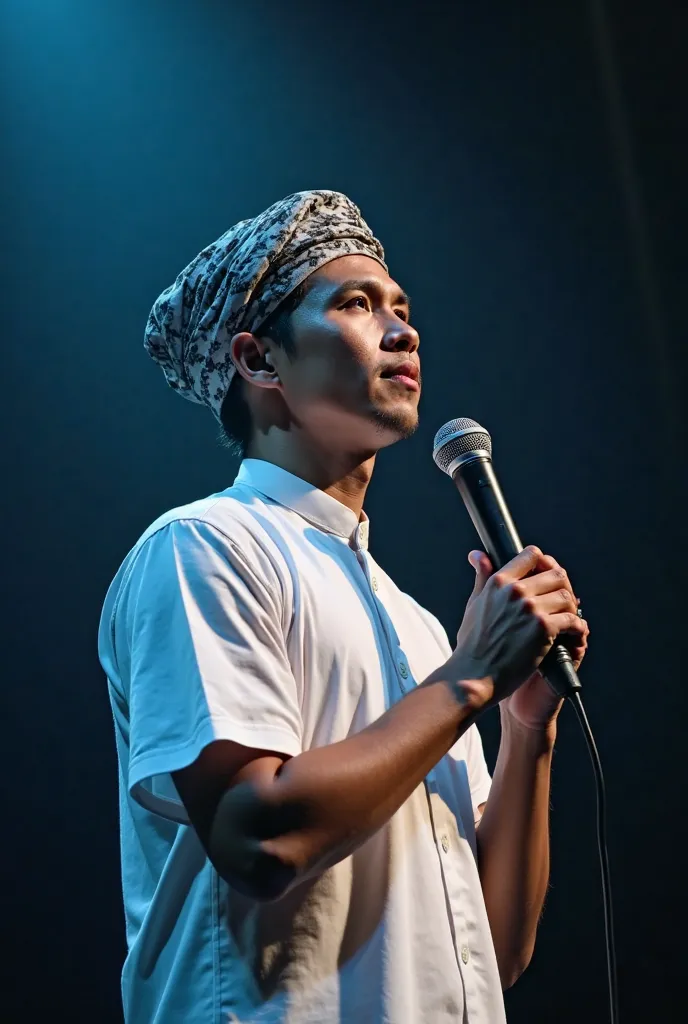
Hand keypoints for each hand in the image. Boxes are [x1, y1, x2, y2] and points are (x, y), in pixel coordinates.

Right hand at [452, 546, 587, 718]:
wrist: (474, 675)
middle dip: (563, 586)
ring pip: (567, 595)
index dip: (544, 564)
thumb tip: (477, 555)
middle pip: (556, 573)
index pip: (532, 555)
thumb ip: (482, 576)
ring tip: (567, 618)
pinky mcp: (543, 628)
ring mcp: (530, 609)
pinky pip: (572, 620)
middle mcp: (515, 591)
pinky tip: (571, 633)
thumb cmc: (472, 645)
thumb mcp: (475, 603)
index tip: (547, 576)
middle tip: (562, 601)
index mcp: (499, 582)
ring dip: (571, 607)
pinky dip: (576, 627)